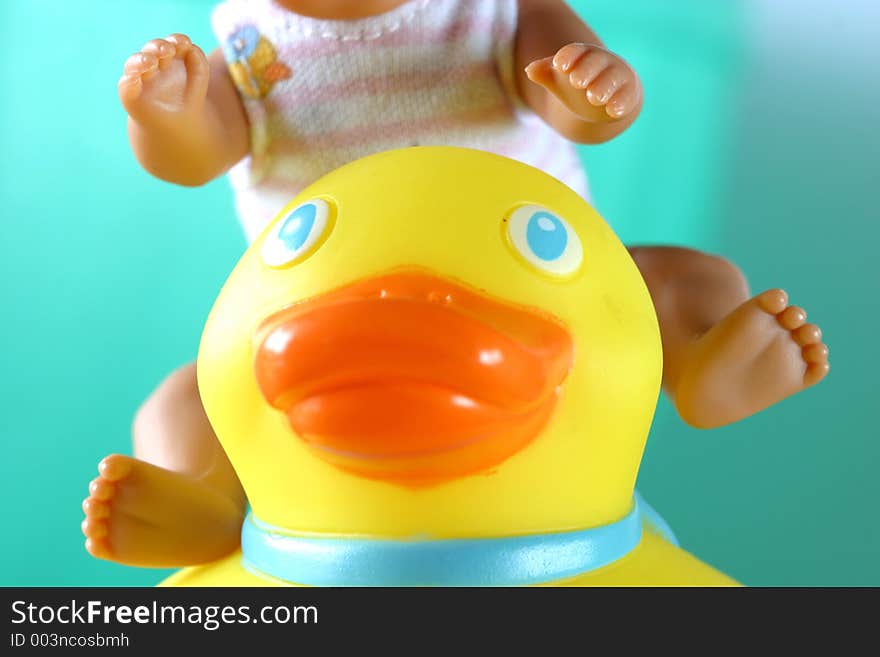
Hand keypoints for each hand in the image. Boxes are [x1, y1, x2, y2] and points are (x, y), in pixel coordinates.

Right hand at [118, 34, 209, 126]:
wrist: (181, 124)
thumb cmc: (188, 96)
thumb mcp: (199, 77)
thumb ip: (199, 61)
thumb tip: (191, 47)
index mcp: (169, 57)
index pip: (171, 44)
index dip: (176, 40)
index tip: (185, 42)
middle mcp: (153, 64)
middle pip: (152, 49)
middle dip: (159, 47)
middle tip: (168, 50)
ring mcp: (140, 77)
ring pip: (135, 63)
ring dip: (142, 60)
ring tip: (151, 61)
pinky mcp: (131, 94)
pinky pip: (126, 84)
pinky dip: (130, 80)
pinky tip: (135, 78)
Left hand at [525, 43, 641, 121]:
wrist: (607, 94)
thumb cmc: (579, 81)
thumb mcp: (560, 78)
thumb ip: (545, 74)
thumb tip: (529, 70)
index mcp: (583, 54)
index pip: (575, 51)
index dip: (568, 56)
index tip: (559, 65)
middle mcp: (601, 62)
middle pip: (594, 63)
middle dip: (586, 70)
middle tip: (576, 81)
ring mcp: (616, 77)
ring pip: (610, 80)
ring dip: (602, 87)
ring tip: (593, 97)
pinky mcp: (627, 94)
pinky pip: (625, 97)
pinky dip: (620, 103)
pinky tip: (613, 111)